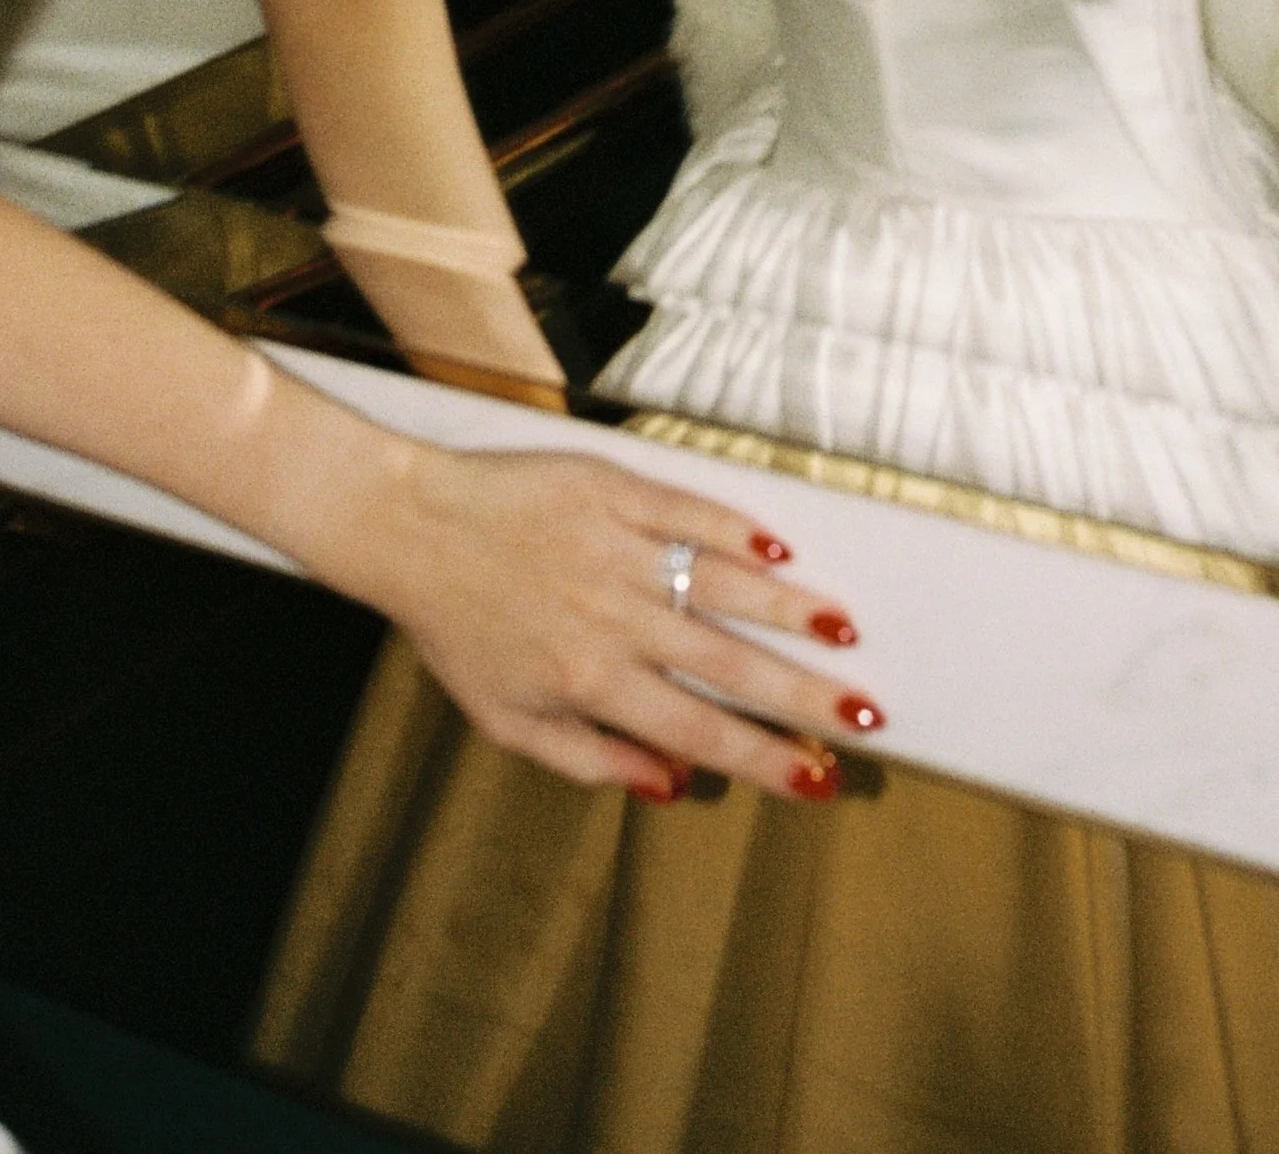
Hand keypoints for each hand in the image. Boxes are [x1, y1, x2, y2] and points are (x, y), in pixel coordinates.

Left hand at [370, 447, 878, 802]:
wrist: (411, 530)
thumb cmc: (459, 633)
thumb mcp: (509, 720)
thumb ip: (592, 759)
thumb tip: (671, 787)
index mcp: (590, 682)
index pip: (697, 731)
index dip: (764, 758)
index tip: (820, 778)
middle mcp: (612, 621)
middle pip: (728, 665)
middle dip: (804, 695)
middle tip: (868, 713)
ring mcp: (614, 550)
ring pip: (720, 585)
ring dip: (788, 611)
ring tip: (846, 631)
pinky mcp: (610, 490)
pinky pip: (685, 511)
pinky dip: (734, 530)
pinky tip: (778, 551)